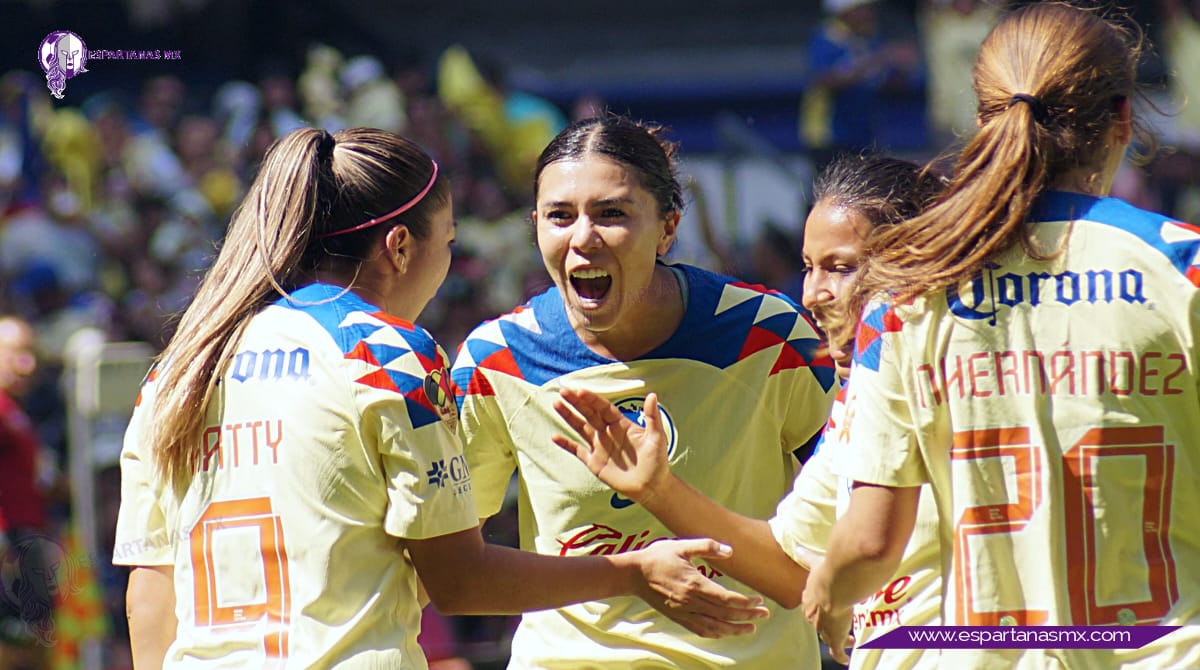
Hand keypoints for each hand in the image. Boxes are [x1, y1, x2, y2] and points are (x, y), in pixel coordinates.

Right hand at [552, 389, 670, 502]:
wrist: (651, 487)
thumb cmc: (657, 462)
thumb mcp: (657, 437)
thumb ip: (652, 417)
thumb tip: (652, 395)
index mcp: (621, 424)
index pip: (604, 408)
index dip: (592, 399)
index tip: (580, 391)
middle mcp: (608, 432)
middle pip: (589, 414)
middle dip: (576, 403)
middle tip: (563, 392)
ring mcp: (600, 446)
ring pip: (581, 428)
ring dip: (569, 417)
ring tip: (556, 404)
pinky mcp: (594, 462)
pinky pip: (577, 451)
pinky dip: (566, 444)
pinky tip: (554, 437)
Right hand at [632, 538, 768, 637]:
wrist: (633, 574)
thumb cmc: (658, 557)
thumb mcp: (682, 546)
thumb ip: (707, 546)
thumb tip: (730, 551)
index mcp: (694, 584)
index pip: (727, 598)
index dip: (746, 602)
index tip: (759, 601)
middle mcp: (691, 601)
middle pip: (725, 614)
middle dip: (747, 616)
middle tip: (765, 614)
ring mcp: (684, 612)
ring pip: (715, 626)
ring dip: (735, 629)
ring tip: (751, 628)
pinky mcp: (678, 617)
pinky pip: (700, 630)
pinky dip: (716, 633)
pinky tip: (725, 632)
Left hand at [801, 564, 854, 664]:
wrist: (835, 585)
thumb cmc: (826, 574)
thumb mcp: (815, 564)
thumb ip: (808, 558)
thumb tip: (799, 548)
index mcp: (809, 600)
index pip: (811, 608)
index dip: (818, 610)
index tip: (824, 608)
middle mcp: (814, 615)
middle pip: (819, 624)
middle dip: (827, 625)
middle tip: (837, 625)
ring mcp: (824, 627)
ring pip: (829, 637)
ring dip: (837, 639)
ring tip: (848, 640)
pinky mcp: (836, 636)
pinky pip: (837, 650)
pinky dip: (840, 654)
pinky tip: (845, 658)